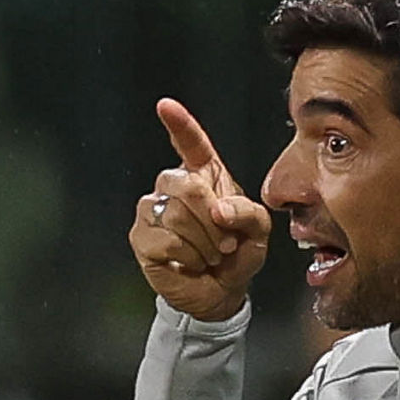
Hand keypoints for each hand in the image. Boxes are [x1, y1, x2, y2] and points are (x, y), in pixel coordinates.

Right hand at [129, 98, 270, 320]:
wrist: (221, 292)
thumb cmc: (237, 255)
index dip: (180, 125)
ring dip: (204, 242)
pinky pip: (165, 239)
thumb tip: (220, 209)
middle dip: (212, 219)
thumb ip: (248, 213)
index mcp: (206, 176)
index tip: (166, 106)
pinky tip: (191, 262)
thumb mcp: (258, 232)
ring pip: (175, 214)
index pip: (191, 144)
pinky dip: (188, 256)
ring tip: (211, 254)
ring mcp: (153, 210)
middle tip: (225, 242)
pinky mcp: (142, 236)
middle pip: (185, 184)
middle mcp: (175, 186)